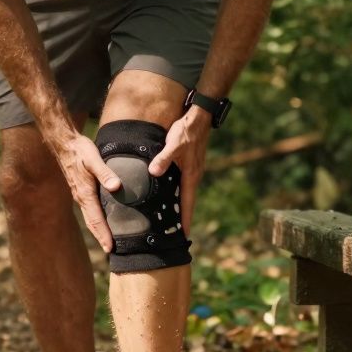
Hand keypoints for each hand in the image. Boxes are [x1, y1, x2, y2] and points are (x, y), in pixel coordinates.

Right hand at [52, 132, 121, 252]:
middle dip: (101, 237)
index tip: (110, 248)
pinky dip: (96, 219)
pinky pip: (89, 209)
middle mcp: (81, 197)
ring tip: (107, 240)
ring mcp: (80, 194)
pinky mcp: (80, 190)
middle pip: (92, 223)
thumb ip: (105, 173)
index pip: (96, 219)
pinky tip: (102, 219)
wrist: (64, 143)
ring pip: (90, 217)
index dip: (104, 234)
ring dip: (98, 230)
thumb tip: (116, 187)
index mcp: (85, 193)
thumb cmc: (80, 150)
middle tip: (110, 251)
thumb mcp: (94, 159)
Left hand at [148, 106, 211, 236]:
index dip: (185, 220)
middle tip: (175, 234)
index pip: (187, 203)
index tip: (184, 236)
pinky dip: (177, 194)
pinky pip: (183, 185)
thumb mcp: (173, 144)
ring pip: (185, 194)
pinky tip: (169, 196)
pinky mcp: (189, 164)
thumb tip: (153, 172)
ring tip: (171, 221)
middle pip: (187, 202)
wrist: (199, 116)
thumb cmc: (186, 130)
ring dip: (180, 207)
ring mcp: (192, 170)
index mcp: (191, 175)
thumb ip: (163, 158)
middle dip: (182, 218)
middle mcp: (193, 176)